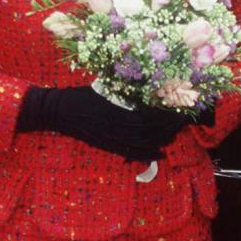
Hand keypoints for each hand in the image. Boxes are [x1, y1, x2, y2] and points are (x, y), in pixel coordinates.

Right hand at [16, 85, 185, 161]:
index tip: (178, 109)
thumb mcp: (103, 87)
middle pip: (150, 130)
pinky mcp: (107, 145)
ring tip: (173, 136)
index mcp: (117, 108)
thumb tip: (146, 85)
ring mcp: (111, 138)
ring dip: (161, 140)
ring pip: (143, 143)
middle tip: (181, 122)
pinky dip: (147, 155)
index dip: (166, 114)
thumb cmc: (81, 95)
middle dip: (168, 127)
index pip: (149, 113)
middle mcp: (116, 126)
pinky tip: (159, 154)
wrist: (59, 111)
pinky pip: (131, 153)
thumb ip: (123, 89)